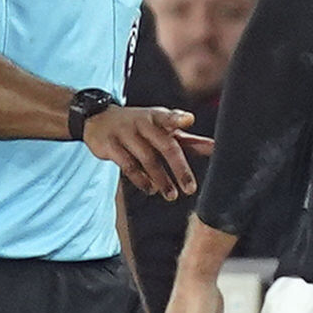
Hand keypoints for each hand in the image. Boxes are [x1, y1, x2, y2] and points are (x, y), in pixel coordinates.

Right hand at [86, 105, 207, 197]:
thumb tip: (214, 147)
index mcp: (157, 117)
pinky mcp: (110, 146)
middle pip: (165, 145)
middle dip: (179, 168)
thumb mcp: (161, 129)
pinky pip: (128, 165)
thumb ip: (187, 140)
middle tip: (190, 188)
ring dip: (161, 179)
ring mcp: (125, 134)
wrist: (98, 118)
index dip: (178, 119)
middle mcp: (143, 123)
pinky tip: (150, 189)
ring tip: (172, 195)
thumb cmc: (139, 126)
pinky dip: (141, 179)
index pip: (169, 117)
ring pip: (147, 158)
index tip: (189, 120)